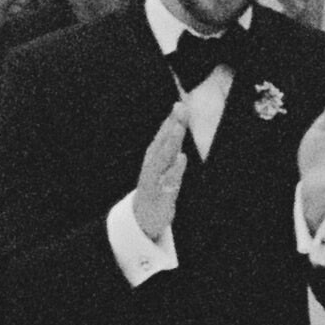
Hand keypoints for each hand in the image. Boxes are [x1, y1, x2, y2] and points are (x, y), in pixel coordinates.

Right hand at [132, 99, 193, 242]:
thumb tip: (176, 117)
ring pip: (163, 159)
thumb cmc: (155, 187)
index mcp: (153, 158)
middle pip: (163, 143)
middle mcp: (152, 167)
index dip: (171, 120)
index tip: (180, 104)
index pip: (163, 137)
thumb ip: (169, 143)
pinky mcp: (161, 198)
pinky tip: (181, 158)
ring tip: (179, 127)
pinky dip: (174, 170)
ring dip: (171, 142)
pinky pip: (169, 182)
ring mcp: (155, 182)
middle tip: (180, 109)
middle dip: (172, 126)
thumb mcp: (162, 165)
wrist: (142, 220)